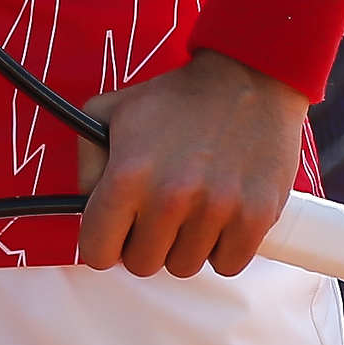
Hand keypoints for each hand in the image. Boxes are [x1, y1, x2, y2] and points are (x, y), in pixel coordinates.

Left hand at [74, 52, 306, 278]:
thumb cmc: (175, 99)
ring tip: (192, 205)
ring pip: (183, 267)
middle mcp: (170, 198)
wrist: (247, 77)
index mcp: (127, 175)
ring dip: (184, 244)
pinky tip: (219, 213)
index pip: (97, 253)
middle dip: (144, 242)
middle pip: (142, 264)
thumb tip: (87, 211)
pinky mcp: (256, 218)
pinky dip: (221, 247)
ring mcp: (216, 210)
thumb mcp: (109, 112)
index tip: (115, 231)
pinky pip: (226, 265)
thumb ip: (87, 164)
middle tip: (157, 211)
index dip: (103, 243)